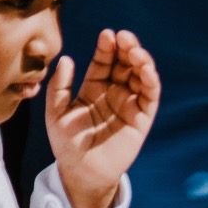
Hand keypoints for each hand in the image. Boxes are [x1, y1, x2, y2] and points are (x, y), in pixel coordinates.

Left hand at [45, 32, 158, 207]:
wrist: (81, 172)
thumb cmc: (66, 144)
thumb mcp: (56, 113)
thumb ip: (59, 87)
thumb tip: (67, 60)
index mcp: (94, 87)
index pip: (104, 61)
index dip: (106, 47)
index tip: (106, 34)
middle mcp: (114, 91)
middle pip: (125, 63)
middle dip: (127, 47)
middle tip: (125, 37)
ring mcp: (130, 103)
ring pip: (141, 75)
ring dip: (141, 60)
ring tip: (135, 51)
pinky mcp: (142, 117)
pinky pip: (150, 95)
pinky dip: (151, 80)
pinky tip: (145, 69)